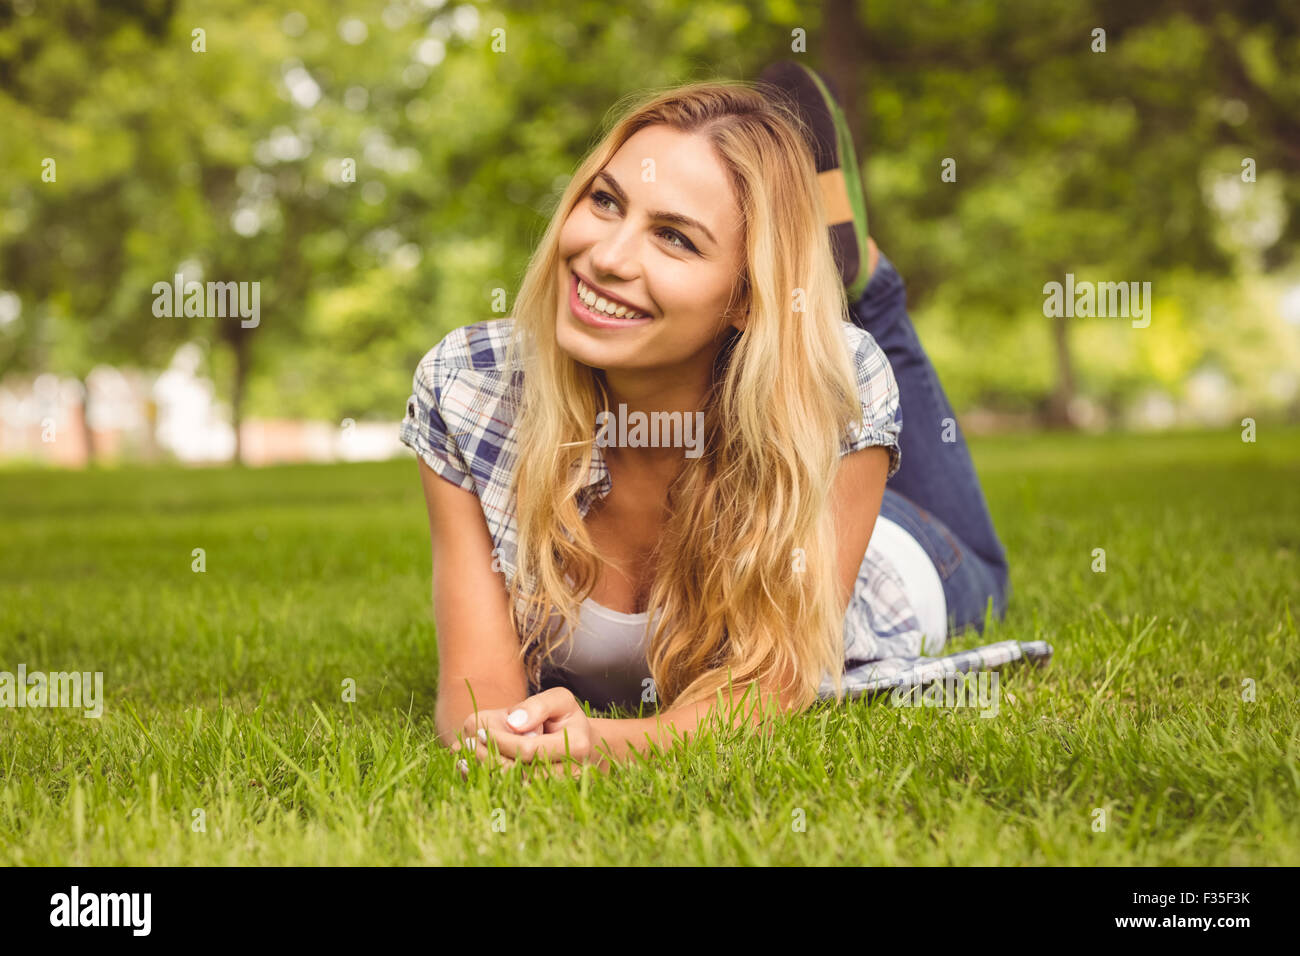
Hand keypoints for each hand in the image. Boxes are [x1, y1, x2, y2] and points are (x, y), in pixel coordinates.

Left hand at [452, 687, 595, 781]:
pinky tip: (469, 769)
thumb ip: (539, 706)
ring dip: (485, 771)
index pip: (528, 750)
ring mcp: (556, 790)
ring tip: (466, 754)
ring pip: (513, 787)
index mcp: (576, 746)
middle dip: (489, 757)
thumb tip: (514, 723)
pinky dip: (487, 782)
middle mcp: (569, 774)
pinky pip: (510, 795)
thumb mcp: (559, 700)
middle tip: (469, 742)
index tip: (481, 731)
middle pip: (518, 773)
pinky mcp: (542, 798)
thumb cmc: (566, 719)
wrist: (581, 746)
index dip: (501, 741)